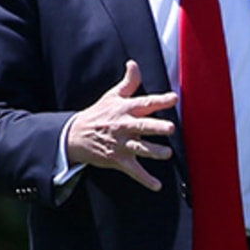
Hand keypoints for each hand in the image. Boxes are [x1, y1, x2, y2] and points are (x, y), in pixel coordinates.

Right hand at [63, 61, 177, 189]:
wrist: (75, 136)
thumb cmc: (98, 114)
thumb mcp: (112, 96)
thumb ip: (128, 82)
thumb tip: (134, 63)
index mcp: (125, 109)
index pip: (145, 103)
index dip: (160, 100)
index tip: (174, 98)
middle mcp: (124, 126)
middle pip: (143, 126)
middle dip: (156, 127)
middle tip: (170, 128)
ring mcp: (121, 144)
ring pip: (140, 148)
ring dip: (153, 152)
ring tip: (166, 154)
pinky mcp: (118, 160)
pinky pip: (133, 170)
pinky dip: (145, 179)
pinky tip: (157, 186)